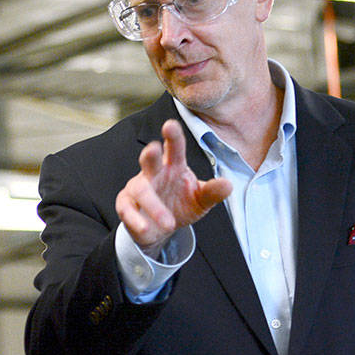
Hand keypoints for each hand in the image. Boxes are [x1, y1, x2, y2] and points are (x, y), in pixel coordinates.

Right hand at [115, 119, 230, 253]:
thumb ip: (212, 192)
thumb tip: (228, 184)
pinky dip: (136, 219)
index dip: (172, 137)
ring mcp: (138, 187)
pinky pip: (127, 209)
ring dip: (154, 206)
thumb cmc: (181, 205)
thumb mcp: (201, 200)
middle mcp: (154, 173)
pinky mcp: (126, 204)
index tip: (170, 125)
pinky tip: (145, 227)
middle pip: (149, 159)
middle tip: (153, 149)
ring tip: (169, 223)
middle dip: (150, 153)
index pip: (174, 148)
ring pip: (141, 190)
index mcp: (174, 166)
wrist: (162, 229)